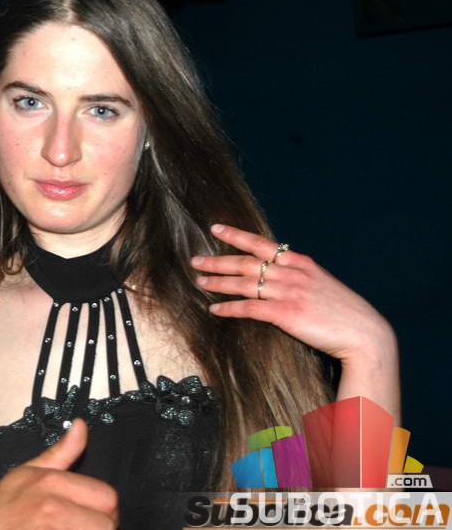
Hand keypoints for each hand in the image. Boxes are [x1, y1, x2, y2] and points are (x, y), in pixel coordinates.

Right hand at [0, 419, 117, 529]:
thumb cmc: (6, 502)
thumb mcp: (31, 469)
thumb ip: (63, 450)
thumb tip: (81, 425)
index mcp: (53, 483)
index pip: (107, 497)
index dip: (106, 507)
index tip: (95, 511)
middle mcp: (54, 509)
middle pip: (107, 524)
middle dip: (100, 525)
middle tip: (86, 525)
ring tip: (75, 529)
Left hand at [191, 224, 396, 367]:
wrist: (364, 333)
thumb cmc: (344, 311)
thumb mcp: (321, 283)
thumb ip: (298, 275)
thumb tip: (278, 274)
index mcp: (300, 262)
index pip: (261, 244)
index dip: (236, 235)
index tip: (216, 228)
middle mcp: (291, 273)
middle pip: (246, 262)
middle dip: (218, 260)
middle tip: (195, 260)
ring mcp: (288, 292)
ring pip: (243, 283)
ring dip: (218, 282)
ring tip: (199, 282)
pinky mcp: (285, 313)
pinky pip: (249, 308)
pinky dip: (229, 307)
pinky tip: (215, 309)